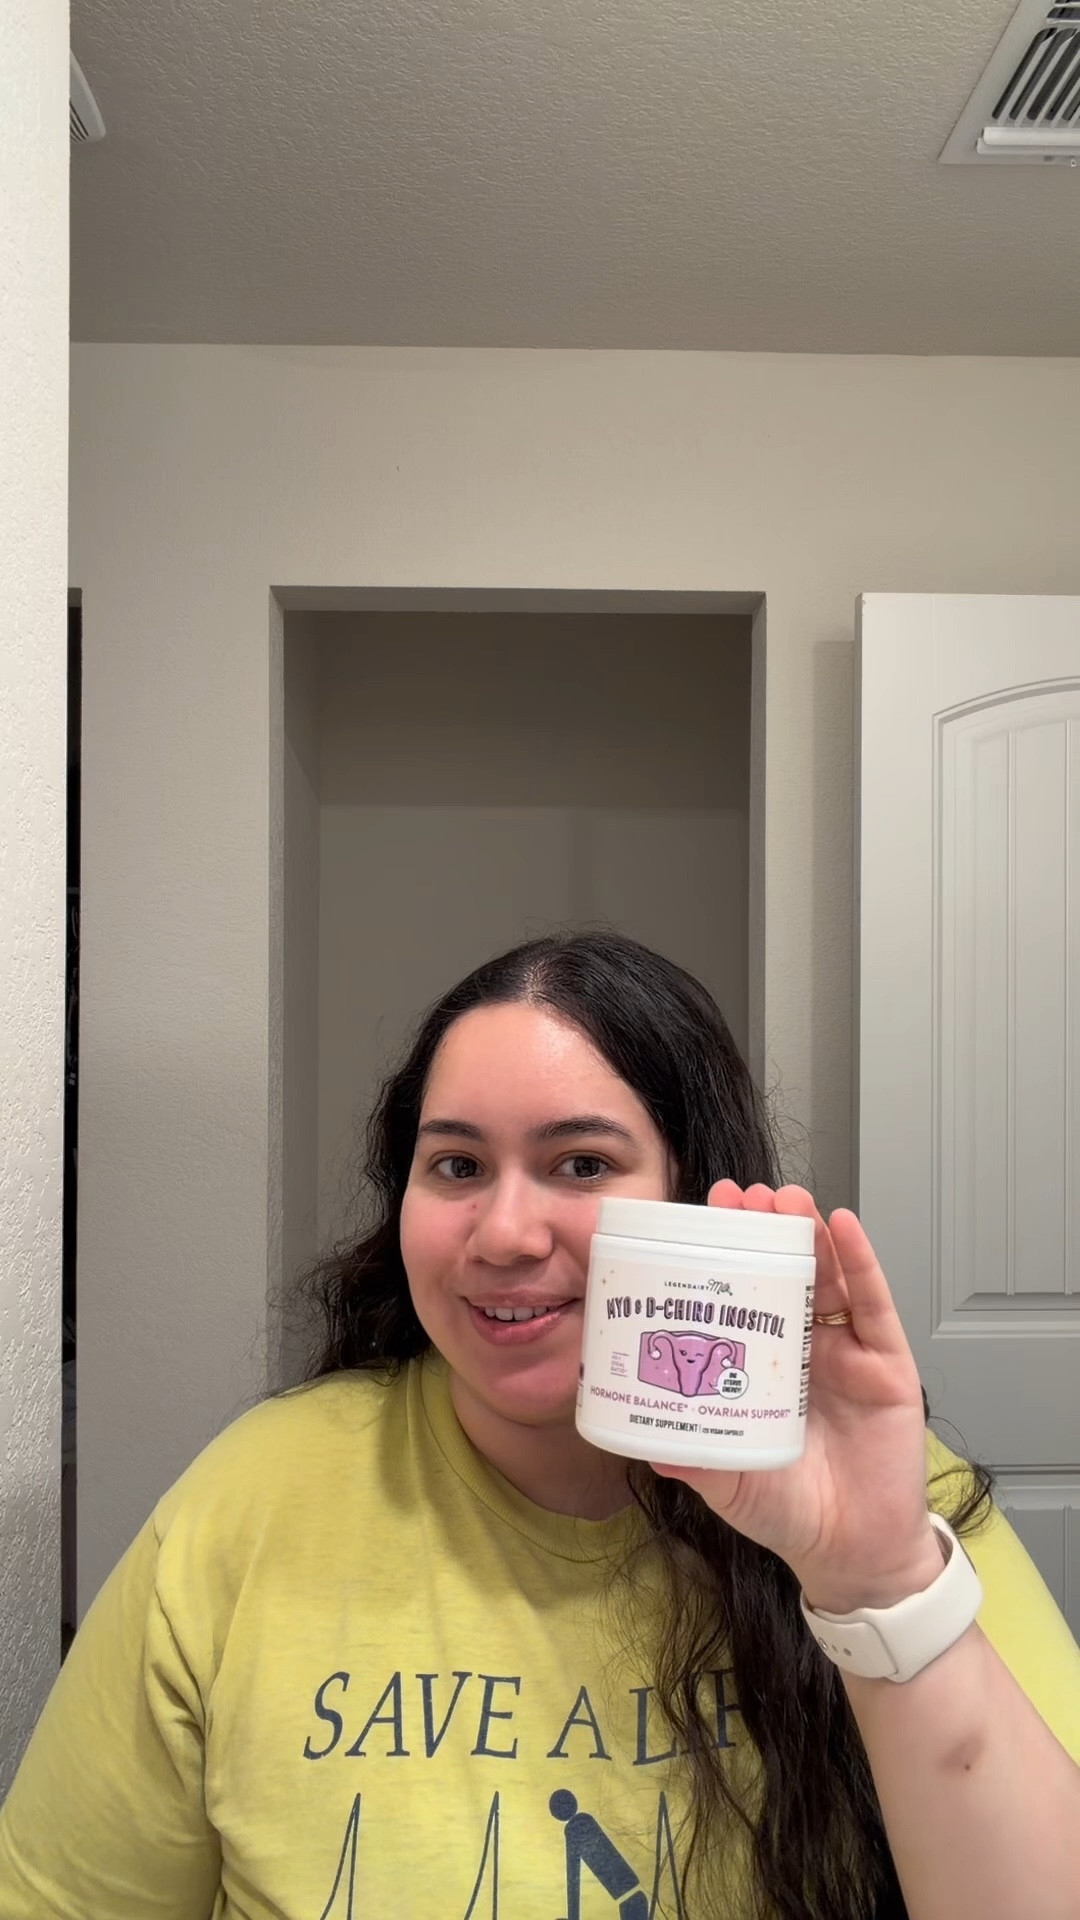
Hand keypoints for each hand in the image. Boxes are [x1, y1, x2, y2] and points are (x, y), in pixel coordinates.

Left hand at [650, 1183, 942, 1612]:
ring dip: (809, 1231)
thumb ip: (695, 1459)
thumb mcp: (729, 1481)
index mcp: (765, 1366)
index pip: (745, 1296)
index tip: (704, 1216)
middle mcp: (808, 1349)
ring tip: (786, 1196)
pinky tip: (842, 1226)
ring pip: (831, 1276)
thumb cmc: (790, 1511)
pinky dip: (861, 1262)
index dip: (729, 1256)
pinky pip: (875, 1305)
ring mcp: (850, 1353)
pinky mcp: (889, 1367)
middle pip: (787, 1272)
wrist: (852, 1556)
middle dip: (766, 1230)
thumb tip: (646, 1443)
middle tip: (740, 1195)